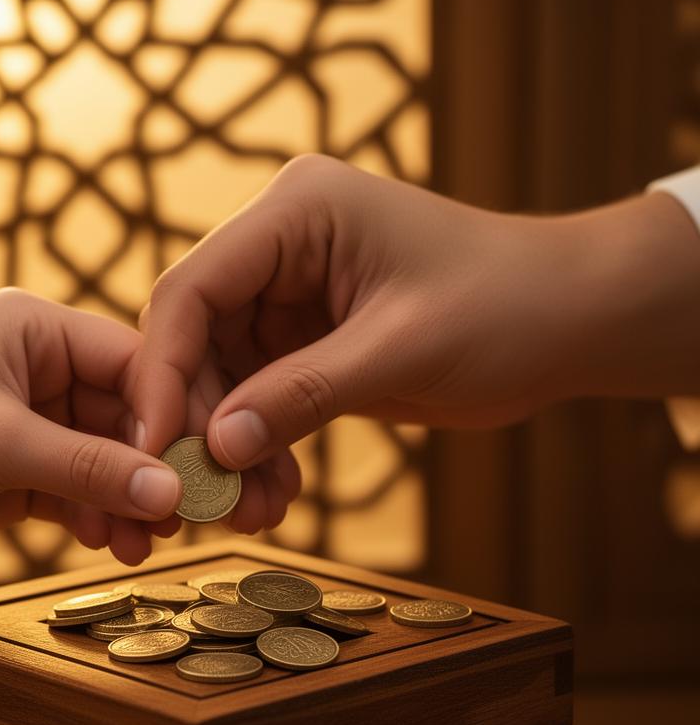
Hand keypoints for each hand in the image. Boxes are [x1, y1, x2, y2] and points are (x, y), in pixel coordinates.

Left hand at [0, 289, 182, 566]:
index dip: (166, 413)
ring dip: (127, 501)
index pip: (130, 363)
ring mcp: (33, 422)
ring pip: (106, 460)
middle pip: (124, 417)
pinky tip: (109, 543)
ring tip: (144, 542)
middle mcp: (40, 369)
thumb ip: (91, 467)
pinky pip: (80, 491)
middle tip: (183, 513)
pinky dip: (98, 517)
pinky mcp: (22, 470)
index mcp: (35, 329)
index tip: (196, 463)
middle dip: (150, 468)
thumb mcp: (2, 442)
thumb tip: (171, 493)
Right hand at [133, 154, 699, 471]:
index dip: (163, 370)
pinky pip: (255, 397)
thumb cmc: (506, 308)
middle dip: (198, 422)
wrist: (568, 321)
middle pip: (195, 337)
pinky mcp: (303, 339)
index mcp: (296, 212)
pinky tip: (271, 494)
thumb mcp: (401, 349)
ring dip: (227, 447)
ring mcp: (288, 294)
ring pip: (220, 376)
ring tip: (249, 512)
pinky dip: (257, 447)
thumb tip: (218, 450)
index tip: (157, 446)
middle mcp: (279, 245)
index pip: (193, 289)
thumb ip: (303, 394)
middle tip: (205, 500)